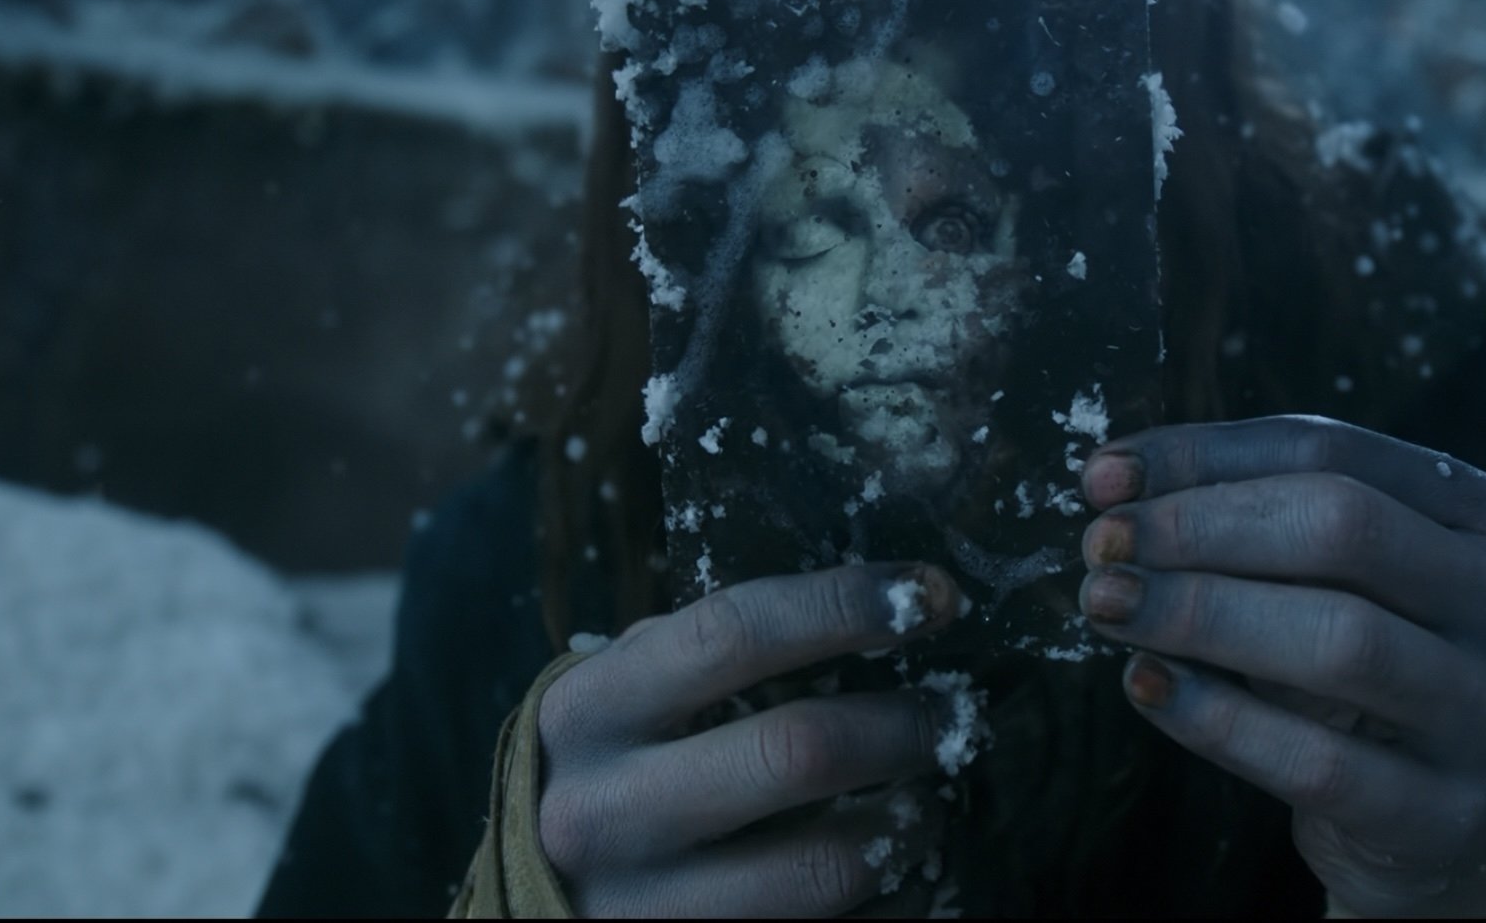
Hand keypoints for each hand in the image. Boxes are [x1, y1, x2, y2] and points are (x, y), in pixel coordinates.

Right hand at [535, 562, 960, 916]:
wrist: (535, 902)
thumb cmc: (609, 771)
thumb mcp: (627, 700)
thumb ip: (710, 656)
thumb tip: (883, 605)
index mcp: (591, 710)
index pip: (734, 632)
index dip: (846, 604)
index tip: (933, 594)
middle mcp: (604, 810)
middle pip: (796, 750)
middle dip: (903, 726)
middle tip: (951, 717)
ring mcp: (644, 908)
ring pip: (826, 866)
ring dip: (911, 825)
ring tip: (931, 804)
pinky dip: (894, 898)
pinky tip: (903, 870)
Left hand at [1076, 416, 1485, 916]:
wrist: (1433, 821)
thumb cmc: (1356, 669)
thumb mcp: (1320, 581)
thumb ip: (1240, 521)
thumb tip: (1114, 484)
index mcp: (1472, 513)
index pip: (1329, 451)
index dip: (1205, 457)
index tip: (1103, 477)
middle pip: (1344, 528)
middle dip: (1203, 528)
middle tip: (1102, 544)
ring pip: (1342, 639)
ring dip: (1204, 613)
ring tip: (1109, 605)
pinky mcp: (1445, 811)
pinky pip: (1320, 760)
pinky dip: (1219, 719)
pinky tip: (1148, 686)